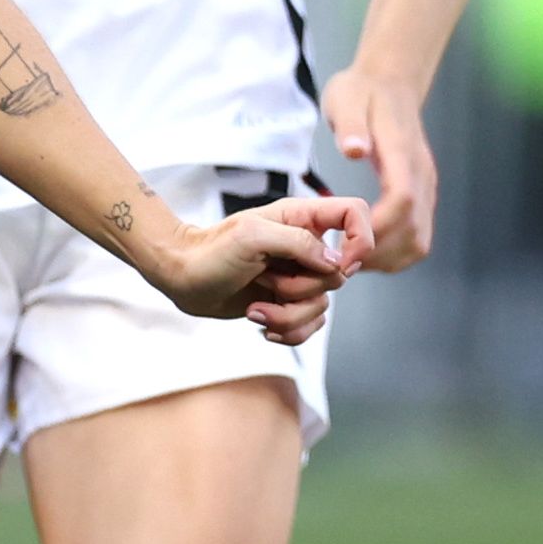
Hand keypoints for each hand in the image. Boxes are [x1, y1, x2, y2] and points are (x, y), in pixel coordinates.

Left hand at [139, 194, 371, 344]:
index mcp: (300, 218)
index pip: (355, 213)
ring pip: (323, 305)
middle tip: (265, 279)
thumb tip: (336, 263)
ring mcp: (297, 276)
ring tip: (254, 307)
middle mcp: (304, 246)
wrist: (181, 278)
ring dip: (288, 314)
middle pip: (339, 274)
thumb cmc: (208, 251)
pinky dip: (288, 330)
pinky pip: (310, 325)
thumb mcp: (252, 237)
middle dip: (302, 288)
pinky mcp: (288, 302)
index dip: (361, 238)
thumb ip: (299, 243)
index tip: (341, 263)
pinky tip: (260, 323)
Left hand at [321, 67, 436, 271]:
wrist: (389, 84)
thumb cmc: (361, 91)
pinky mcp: (420, 195)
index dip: (378, 229)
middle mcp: (421, 176)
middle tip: (340, 262)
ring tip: (349, 260)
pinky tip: (361, 250)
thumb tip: (355, 149)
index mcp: (402, 153)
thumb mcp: (347, 97)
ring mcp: (424, 188)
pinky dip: (393, 253)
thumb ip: (351, 123)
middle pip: (415, 233)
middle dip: (378, 254)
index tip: (347, 244)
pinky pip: (416, 237)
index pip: (402, 201)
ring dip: (387, 259)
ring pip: (419, 241)